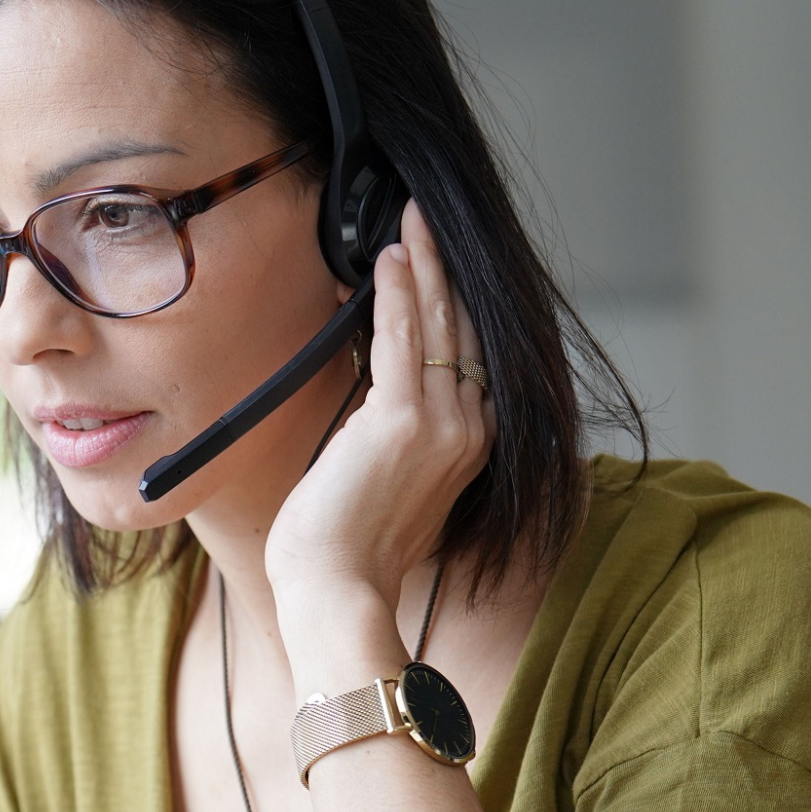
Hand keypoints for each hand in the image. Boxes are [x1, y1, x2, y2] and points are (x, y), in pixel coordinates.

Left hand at [263, 200, 492, 673]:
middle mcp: (470, 430)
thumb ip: (395, 442)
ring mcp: (442, 424)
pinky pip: (402, 339)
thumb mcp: (388, 486)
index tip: (438, 264)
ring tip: (412, 219)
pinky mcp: (401, 420)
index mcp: (471, 446)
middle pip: (463, 330)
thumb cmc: (349, 552)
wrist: (339, 591)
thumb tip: (371, 412)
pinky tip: (388, 256)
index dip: (455, 306)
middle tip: (428, 219)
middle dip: (445, 270)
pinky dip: (397, 293)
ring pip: (438, 325)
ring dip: (423, 265)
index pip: (470, 357)